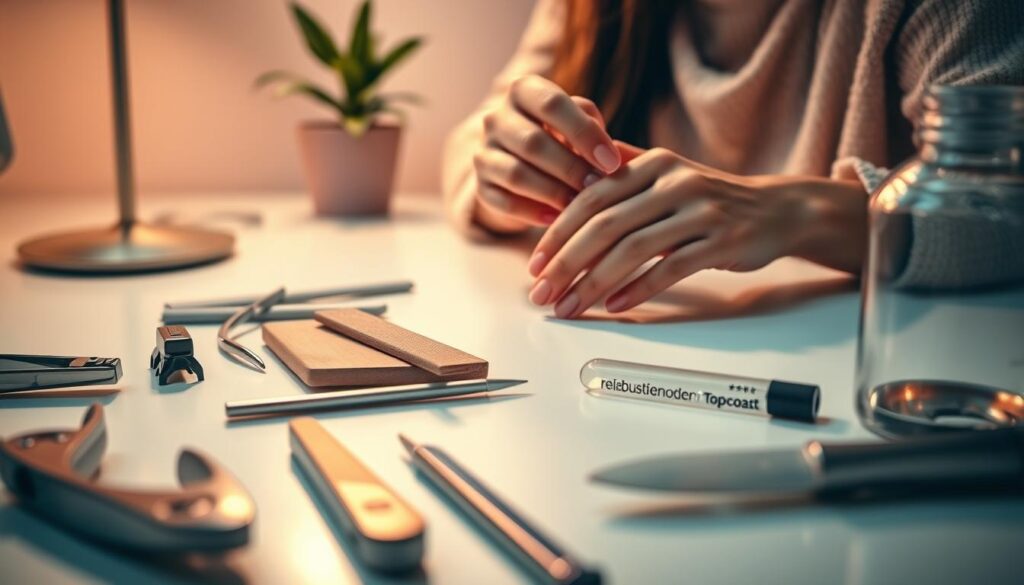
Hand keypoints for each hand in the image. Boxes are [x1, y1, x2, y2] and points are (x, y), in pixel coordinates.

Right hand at [471, 75, 622, 231]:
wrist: (527, 164)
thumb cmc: (565, 139)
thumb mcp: (581, 125)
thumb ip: (594, 130)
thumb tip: (613, 156)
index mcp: (524, 91)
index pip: (551, 104)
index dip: (584, 132)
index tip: (612, 161)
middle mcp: (496, 117)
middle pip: (533, 142)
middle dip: (571, 168)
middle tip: (599, 187)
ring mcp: (484, 152)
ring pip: (516, 174)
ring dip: (553, 192)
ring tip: (580, 206)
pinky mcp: (480, 186)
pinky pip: (504, 202)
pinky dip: (532, 213)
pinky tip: (557, 219)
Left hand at [527, 146, 866, 317]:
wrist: (777, 210)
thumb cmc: (710, 200)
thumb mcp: (665, 178)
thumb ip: (620, 177)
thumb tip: (566, 189)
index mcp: (652, 164)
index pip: (590, 198)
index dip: (557, 233)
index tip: (535, 264)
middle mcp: (673, 182)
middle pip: (605, 225)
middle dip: (566, 264)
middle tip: (542, 294)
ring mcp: (699, 211)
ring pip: (632, 250)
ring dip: (593, 284)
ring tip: (570, 308)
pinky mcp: (720, 241)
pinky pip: (669, 269)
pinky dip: (637, 289)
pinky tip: (614, 306)